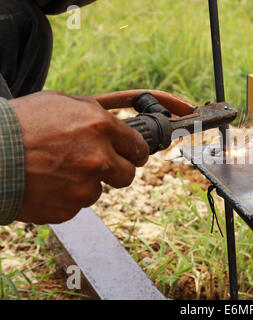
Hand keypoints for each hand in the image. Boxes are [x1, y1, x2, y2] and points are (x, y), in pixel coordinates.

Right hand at [9, 90, 148, 223]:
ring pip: (98, 191)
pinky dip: (65, 197)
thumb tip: (120, 118)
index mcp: (100, 127)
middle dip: (117, 171)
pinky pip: (76, 205)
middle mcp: (99, 158)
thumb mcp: (60, 102)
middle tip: (100, 167)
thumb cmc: (19, 123)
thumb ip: (95, 112)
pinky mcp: (68, 209)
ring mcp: (84, 187)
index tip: (132, 155)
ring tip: (56, 172)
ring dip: (85, 184)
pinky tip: (46, 185)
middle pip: (128, 175)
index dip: (135, 152)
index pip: (139, 147)